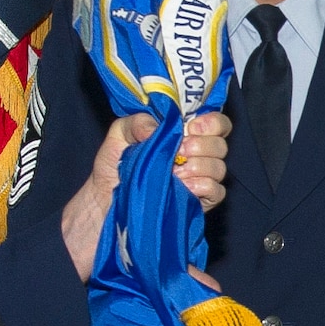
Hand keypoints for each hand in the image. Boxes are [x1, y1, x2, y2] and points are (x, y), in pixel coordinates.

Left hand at [60, 112, 232, 279]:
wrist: (104, 204)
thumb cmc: (113, 168)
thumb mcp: (120, 135)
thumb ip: (139, 122)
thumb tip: (161, 128)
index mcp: (183, 136)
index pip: (215, 124)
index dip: (212, 122)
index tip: (191, 127)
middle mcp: (195, 157)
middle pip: (221, 145)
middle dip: (201, 145)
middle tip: (179, 151)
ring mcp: (198, 181)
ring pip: (219, 168)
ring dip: (199, 165)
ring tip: (176, 171)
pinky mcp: (197, 204)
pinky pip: (216, 191)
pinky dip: (203, 186)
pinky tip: (184, 187)